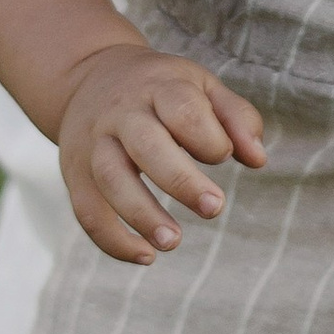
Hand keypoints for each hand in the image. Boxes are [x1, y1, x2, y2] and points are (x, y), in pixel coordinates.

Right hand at [57, 44, 268, 266]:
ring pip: (111, 180)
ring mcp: (93, 143)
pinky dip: (112, 240)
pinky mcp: (75, 173)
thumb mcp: (201, 85)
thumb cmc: (160, 89)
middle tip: (214, 208)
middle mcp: (121, 113)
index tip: (225, 154)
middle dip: (181, 181)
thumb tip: (258, 159)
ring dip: (141, 215)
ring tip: (173, 242)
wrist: (87, 77)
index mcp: (158, 87)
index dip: (209, 137)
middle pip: (146, 145)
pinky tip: (145, 256)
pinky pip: (87, 211)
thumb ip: (236, 117)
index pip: (183, 111)